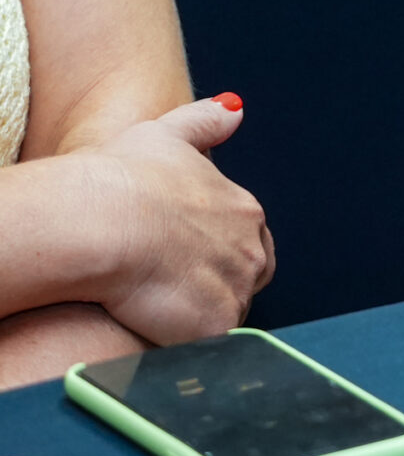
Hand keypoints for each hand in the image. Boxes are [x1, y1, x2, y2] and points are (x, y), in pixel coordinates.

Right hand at [72, 96, 273, 344]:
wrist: (99, 221)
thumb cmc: (120, 177)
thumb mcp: (164, 134)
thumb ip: (203, 123)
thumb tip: (235, 109)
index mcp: (244, 210)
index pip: (248, 241)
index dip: (216, 252)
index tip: (183, 256)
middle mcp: (252, 250)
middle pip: (246, 280)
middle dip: (216, 284)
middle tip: (171, 286)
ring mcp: (236, 290)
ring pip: (225, 314)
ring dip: (197, 315)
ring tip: (156, 307)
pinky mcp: (214, 326)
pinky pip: (207, 346)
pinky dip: (185, 341)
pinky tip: (156, 328)